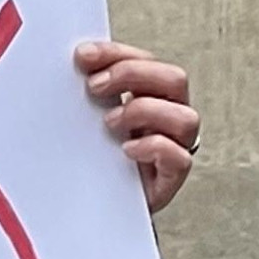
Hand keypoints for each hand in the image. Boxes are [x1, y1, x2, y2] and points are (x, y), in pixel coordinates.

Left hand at [77, 40, 200, 214]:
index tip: (83, 56)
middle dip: (132, 74)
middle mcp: (168, 116)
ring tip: (110, 124)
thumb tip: (71, 63)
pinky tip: (125, 150)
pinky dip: (153, 147)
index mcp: (150, 94)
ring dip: (144, 112)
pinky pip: (180, 157)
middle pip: (174, 79)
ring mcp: (175, 146)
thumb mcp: (87, 117)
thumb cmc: (93, 157)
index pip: (145, 60)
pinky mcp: (171, 177)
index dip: (116, 53)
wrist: (93, 205)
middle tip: (94, 87)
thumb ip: (88, 91)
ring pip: (186, 117)